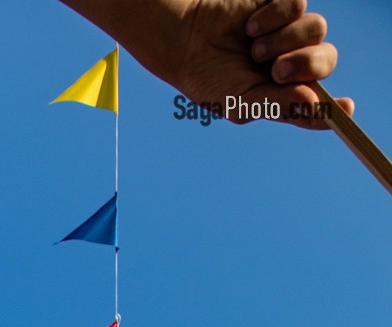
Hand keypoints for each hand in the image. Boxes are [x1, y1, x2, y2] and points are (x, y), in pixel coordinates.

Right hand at [165, 0, 351, 127]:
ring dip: (285, 41)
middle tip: (277, 71)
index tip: (345, 111)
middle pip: (327, 60)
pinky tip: (252, 26)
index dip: (335, 109)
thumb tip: (311, 104)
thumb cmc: (211, 80)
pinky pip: (299, 6)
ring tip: (256, 48)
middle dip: (306, 65)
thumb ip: (276, 105)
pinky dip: (275, 17)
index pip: (319, 103)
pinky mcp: (284, 5)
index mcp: (287, 93)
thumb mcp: (240, 102)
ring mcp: (292, 32)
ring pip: (317, 30)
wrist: (187, 41)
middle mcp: (296, 62)